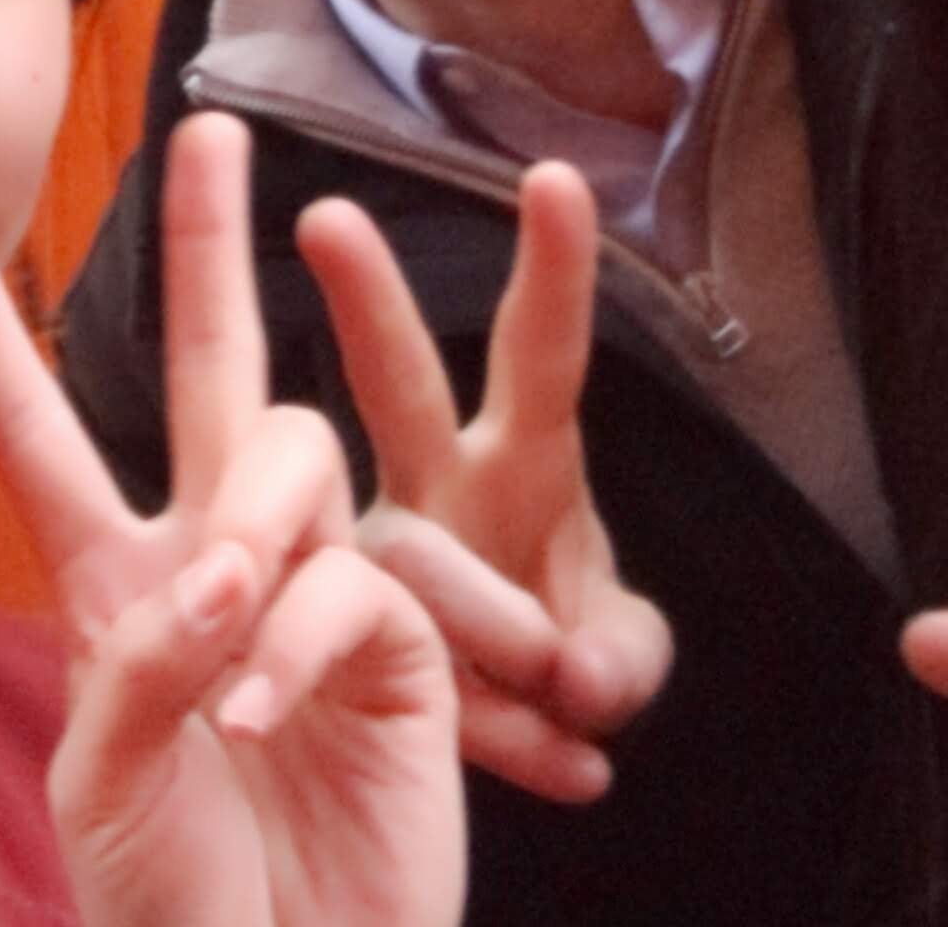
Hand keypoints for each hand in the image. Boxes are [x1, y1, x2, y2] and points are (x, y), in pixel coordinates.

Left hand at [0, 114, 464, 926]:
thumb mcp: (100, 781)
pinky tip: (265, 715)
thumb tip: (215, 572)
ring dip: (249, 527)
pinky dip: (300, 640)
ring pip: (294, 457)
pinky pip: (356, 579)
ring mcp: (314, 598)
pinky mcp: (404, 647)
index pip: (48, 447)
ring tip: (220, 630)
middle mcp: (216, 570)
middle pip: (217, 375)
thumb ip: (138, 662)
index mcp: (115, 594)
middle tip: (212, 131)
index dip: (2, 355)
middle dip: (211, 249)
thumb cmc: (167, 907)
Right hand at [299, 160, 671, 801]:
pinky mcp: (332, 635)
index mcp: (524, 466)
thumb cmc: (566, 661)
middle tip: (328, 218)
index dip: (552, 272)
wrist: (496, 747)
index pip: (540, 355)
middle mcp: (437, 489)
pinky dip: (489, 735)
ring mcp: (378, 559)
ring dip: (477, 626)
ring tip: (558, 684)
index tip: (555, 178)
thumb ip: (619, 659)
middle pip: (401, 384)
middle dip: (368, 303)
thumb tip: (581, 675)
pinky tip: (563, 769)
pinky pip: (382, 677)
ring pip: (379, 554)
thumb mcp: (616, 658)